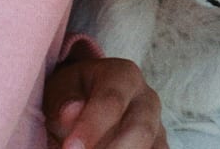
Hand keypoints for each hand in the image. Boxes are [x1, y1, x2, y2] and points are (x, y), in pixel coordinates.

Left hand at [43, 52, 166, 147]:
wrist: (86, 99)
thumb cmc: (73, 94)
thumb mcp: (62, 89)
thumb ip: (66, 99)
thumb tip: (71, 111)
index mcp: (124, 77)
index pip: (112, 100)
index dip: (91, 126)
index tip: (70, 148)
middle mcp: (147, 100)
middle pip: (140, 129)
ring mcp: (156, 128)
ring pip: (153, 148)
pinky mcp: (157, 148)